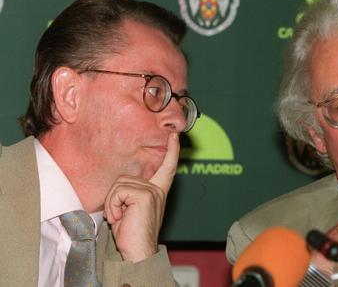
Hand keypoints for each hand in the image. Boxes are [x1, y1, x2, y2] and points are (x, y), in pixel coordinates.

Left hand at [103, 132, 179, 262]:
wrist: (138, 252)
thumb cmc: (132, 234)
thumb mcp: (131, 209)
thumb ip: (131, 193)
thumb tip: (121, 185)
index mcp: (158, 191)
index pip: (166, 167)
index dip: (171, 150)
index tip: (174, 135)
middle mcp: (157, 189)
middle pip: (125, 178)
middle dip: (113, 197)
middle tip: (117, 215)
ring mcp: (153, 191)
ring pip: (119, 184)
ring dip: (112, 202)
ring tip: (119, 217)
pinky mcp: (145, 195)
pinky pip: (119, 191)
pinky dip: (113, 205)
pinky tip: (119, 218)